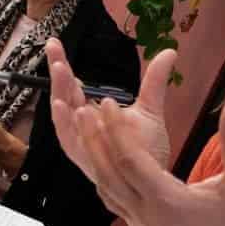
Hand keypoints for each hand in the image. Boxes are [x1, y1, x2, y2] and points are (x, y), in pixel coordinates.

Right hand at [46, 38, 169, 185]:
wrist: (156, 182)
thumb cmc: (147, 149)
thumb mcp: (150, 108)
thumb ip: (155, 81)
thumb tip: (169, 52)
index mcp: (91, 115)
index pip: (72, 86)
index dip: (63, 66)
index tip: (55, 42)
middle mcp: (82, 129)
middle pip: (64, 97)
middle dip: (58, 74)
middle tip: (55, 49)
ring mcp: (83, 146)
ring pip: (64, 117)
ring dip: (60, 93)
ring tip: (61, 70)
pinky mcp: (88, 161)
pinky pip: (71, 143)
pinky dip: (65, 125)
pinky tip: (64, 107)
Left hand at [76, 92, 224, 225]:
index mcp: (168, 202)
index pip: (131, 161)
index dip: (116, 130)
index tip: (107, 102)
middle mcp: (148, 213)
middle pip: (110, 172)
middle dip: (95, 138)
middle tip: (83, 108)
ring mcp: (142, 221)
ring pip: (107, 184)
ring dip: (94, 154)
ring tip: (85, 126)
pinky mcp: (142, 223)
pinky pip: (112, 197)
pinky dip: (102, 173)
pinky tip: (99, 158)